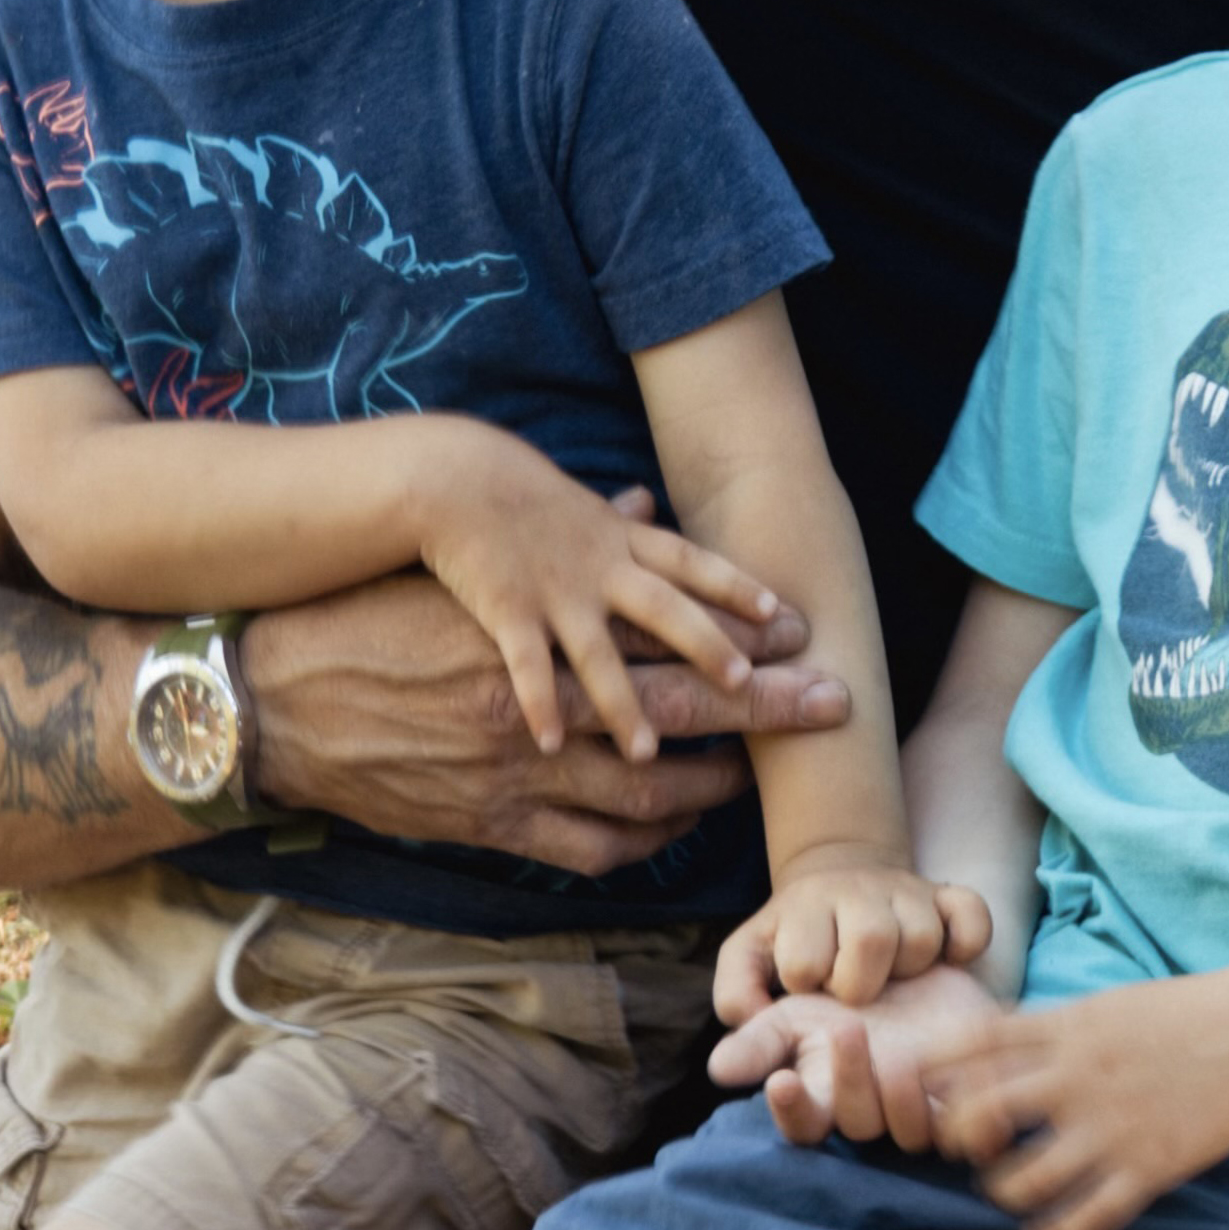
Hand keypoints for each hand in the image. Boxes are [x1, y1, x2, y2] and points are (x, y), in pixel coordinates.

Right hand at [240, 518, 844, 874]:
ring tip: (746, 784)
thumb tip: (643, 504)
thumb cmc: (375, 609)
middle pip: (680, 705)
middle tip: (830, 709)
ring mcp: (516, 764)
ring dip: (703, 789)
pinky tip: (660, 836)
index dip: (745, 638)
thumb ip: (572, 539)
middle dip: (762, 711)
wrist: (273, 691)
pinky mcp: (485, 816)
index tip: (807, 639)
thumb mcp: (474, 569)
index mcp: (539, 631)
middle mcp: (541, 700)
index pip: (669, 631)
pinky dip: (628, 844)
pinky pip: (580, 844)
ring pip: (641, 789)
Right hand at [409, 433, 786, 757]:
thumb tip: (645, 501)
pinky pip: (524, 666)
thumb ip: (613, 518)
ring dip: (628, 706)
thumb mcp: (570, 502)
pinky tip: (552, 744)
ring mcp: (552, 594)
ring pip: (600, 656)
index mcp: (619, 543)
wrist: (442, 477)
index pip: (691, 565)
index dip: (738, 591)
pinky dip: (540, 704)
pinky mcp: (501, 614)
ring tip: (650, 752)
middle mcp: (598, 569)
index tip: (786, 618)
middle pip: (667, 614)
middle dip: (714, 650)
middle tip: (756, 686)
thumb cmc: (509, 496)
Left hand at [715, 855, 991, 1015]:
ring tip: (892, 973)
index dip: (808, 983)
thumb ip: (735, 997)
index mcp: (805, 907)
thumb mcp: (751, 961)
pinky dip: (966, 941)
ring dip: (909, 967)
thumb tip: (743, 1036)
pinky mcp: (953, 897)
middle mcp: (859, 890)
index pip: (805, 963)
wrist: (841, 880)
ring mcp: (910, 891)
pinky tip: (945, 958)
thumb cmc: (796, 941)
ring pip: (923, 937)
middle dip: (860, 981)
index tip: (811, 984)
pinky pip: (974, 917)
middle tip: (856, 989)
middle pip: (871, 938)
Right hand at [715, 960, 1006, 1143]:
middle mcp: (874, 1113)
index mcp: (827, 1099)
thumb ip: (761, 1040)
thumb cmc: (851, 996)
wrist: (924, 971)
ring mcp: (923, 1112)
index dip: (791, 1112)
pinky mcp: (971, 1105)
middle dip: (850, 1081)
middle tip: (846, 1029)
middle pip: (859, 1123)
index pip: (803, 1127)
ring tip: (900, 1057)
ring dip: (902, 1100)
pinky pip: (971, 1125)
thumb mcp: (800, 1010)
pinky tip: (958, 1071)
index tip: (781, 1081)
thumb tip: (718, 1070)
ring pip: (911, 1132)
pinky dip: (964, 1104)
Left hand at [924, 979, 1228, 1229]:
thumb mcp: (1107, 1004)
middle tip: (975, 1152)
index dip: (932, 1070)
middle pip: (977, 1117)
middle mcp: (1076, 1078)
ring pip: (1018, 1182)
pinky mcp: (1148, 1169)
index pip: (973, 1045)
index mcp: (1066, 1030)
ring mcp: (1110, 1128)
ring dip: (1003, 1194)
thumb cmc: (1186, 1013)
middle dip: (960, 1143)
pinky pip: (1082, 1220)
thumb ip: (1050, 1029)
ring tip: (1013, 1194)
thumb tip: (992, 1048)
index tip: (924, 1089)